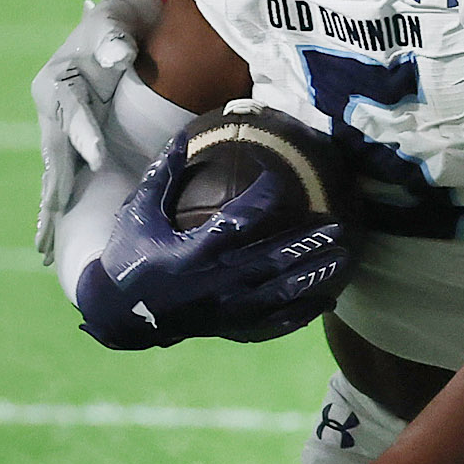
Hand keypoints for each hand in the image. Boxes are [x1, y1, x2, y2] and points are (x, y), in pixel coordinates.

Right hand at [33, 0, 167, 258]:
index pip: (72, 113)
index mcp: (56, 81)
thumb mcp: (114, 24)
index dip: (85, 135)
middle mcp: (51, 109)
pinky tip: (51, 239)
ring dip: (50, 211)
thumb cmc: (118, 24)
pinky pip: (63, 177)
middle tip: (54, 227)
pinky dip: (57, 206)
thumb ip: (113, 37)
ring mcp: (58, 128)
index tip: (99, 159)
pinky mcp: (70, 141)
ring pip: (54, 174)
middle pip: (55, 154)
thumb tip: (118, 54)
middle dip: (56, 191)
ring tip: (44, 250)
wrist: (118, 26)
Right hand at [77, 154, 349, 348]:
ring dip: (315, 275)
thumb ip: (162, 176)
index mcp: (194, 253)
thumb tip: (184, 137)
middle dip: (308, 243)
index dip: (265, 196)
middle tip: (338, 226)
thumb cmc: (129, 258)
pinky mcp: (230, 327)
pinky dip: (303, 313)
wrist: (118, 314)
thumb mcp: (139, 214)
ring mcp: (226, 310)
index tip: (282, 177)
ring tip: (345, 258)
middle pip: (273, 261)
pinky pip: (274, 323)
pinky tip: (327, 300)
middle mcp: (216, 283)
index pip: (240, 220)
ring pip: (281, 294)